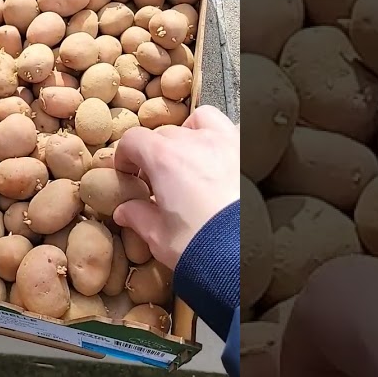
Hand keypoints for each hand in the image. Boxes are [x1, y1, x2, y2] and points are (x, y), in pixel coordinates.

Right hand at [111, 105, 238, 269]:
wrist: (248, 255)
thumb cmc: (204, 247)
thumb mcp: (160, 238)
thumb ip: (139, 217)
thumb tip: (125, 211)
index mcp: (165, 159)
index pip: (134, 140)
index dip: (125, 156)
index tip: (128, 172)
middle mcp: (196, 142)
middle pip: (165, 134)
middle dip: (156, 153)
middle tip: (159, 180)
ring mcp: (228, 143)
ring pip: (201, 121)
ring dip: (191, 134)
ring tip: (192, 159)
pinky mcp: (252, 154)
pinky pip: (233, 133)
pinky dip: (223, 141)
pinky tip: (223, 164)